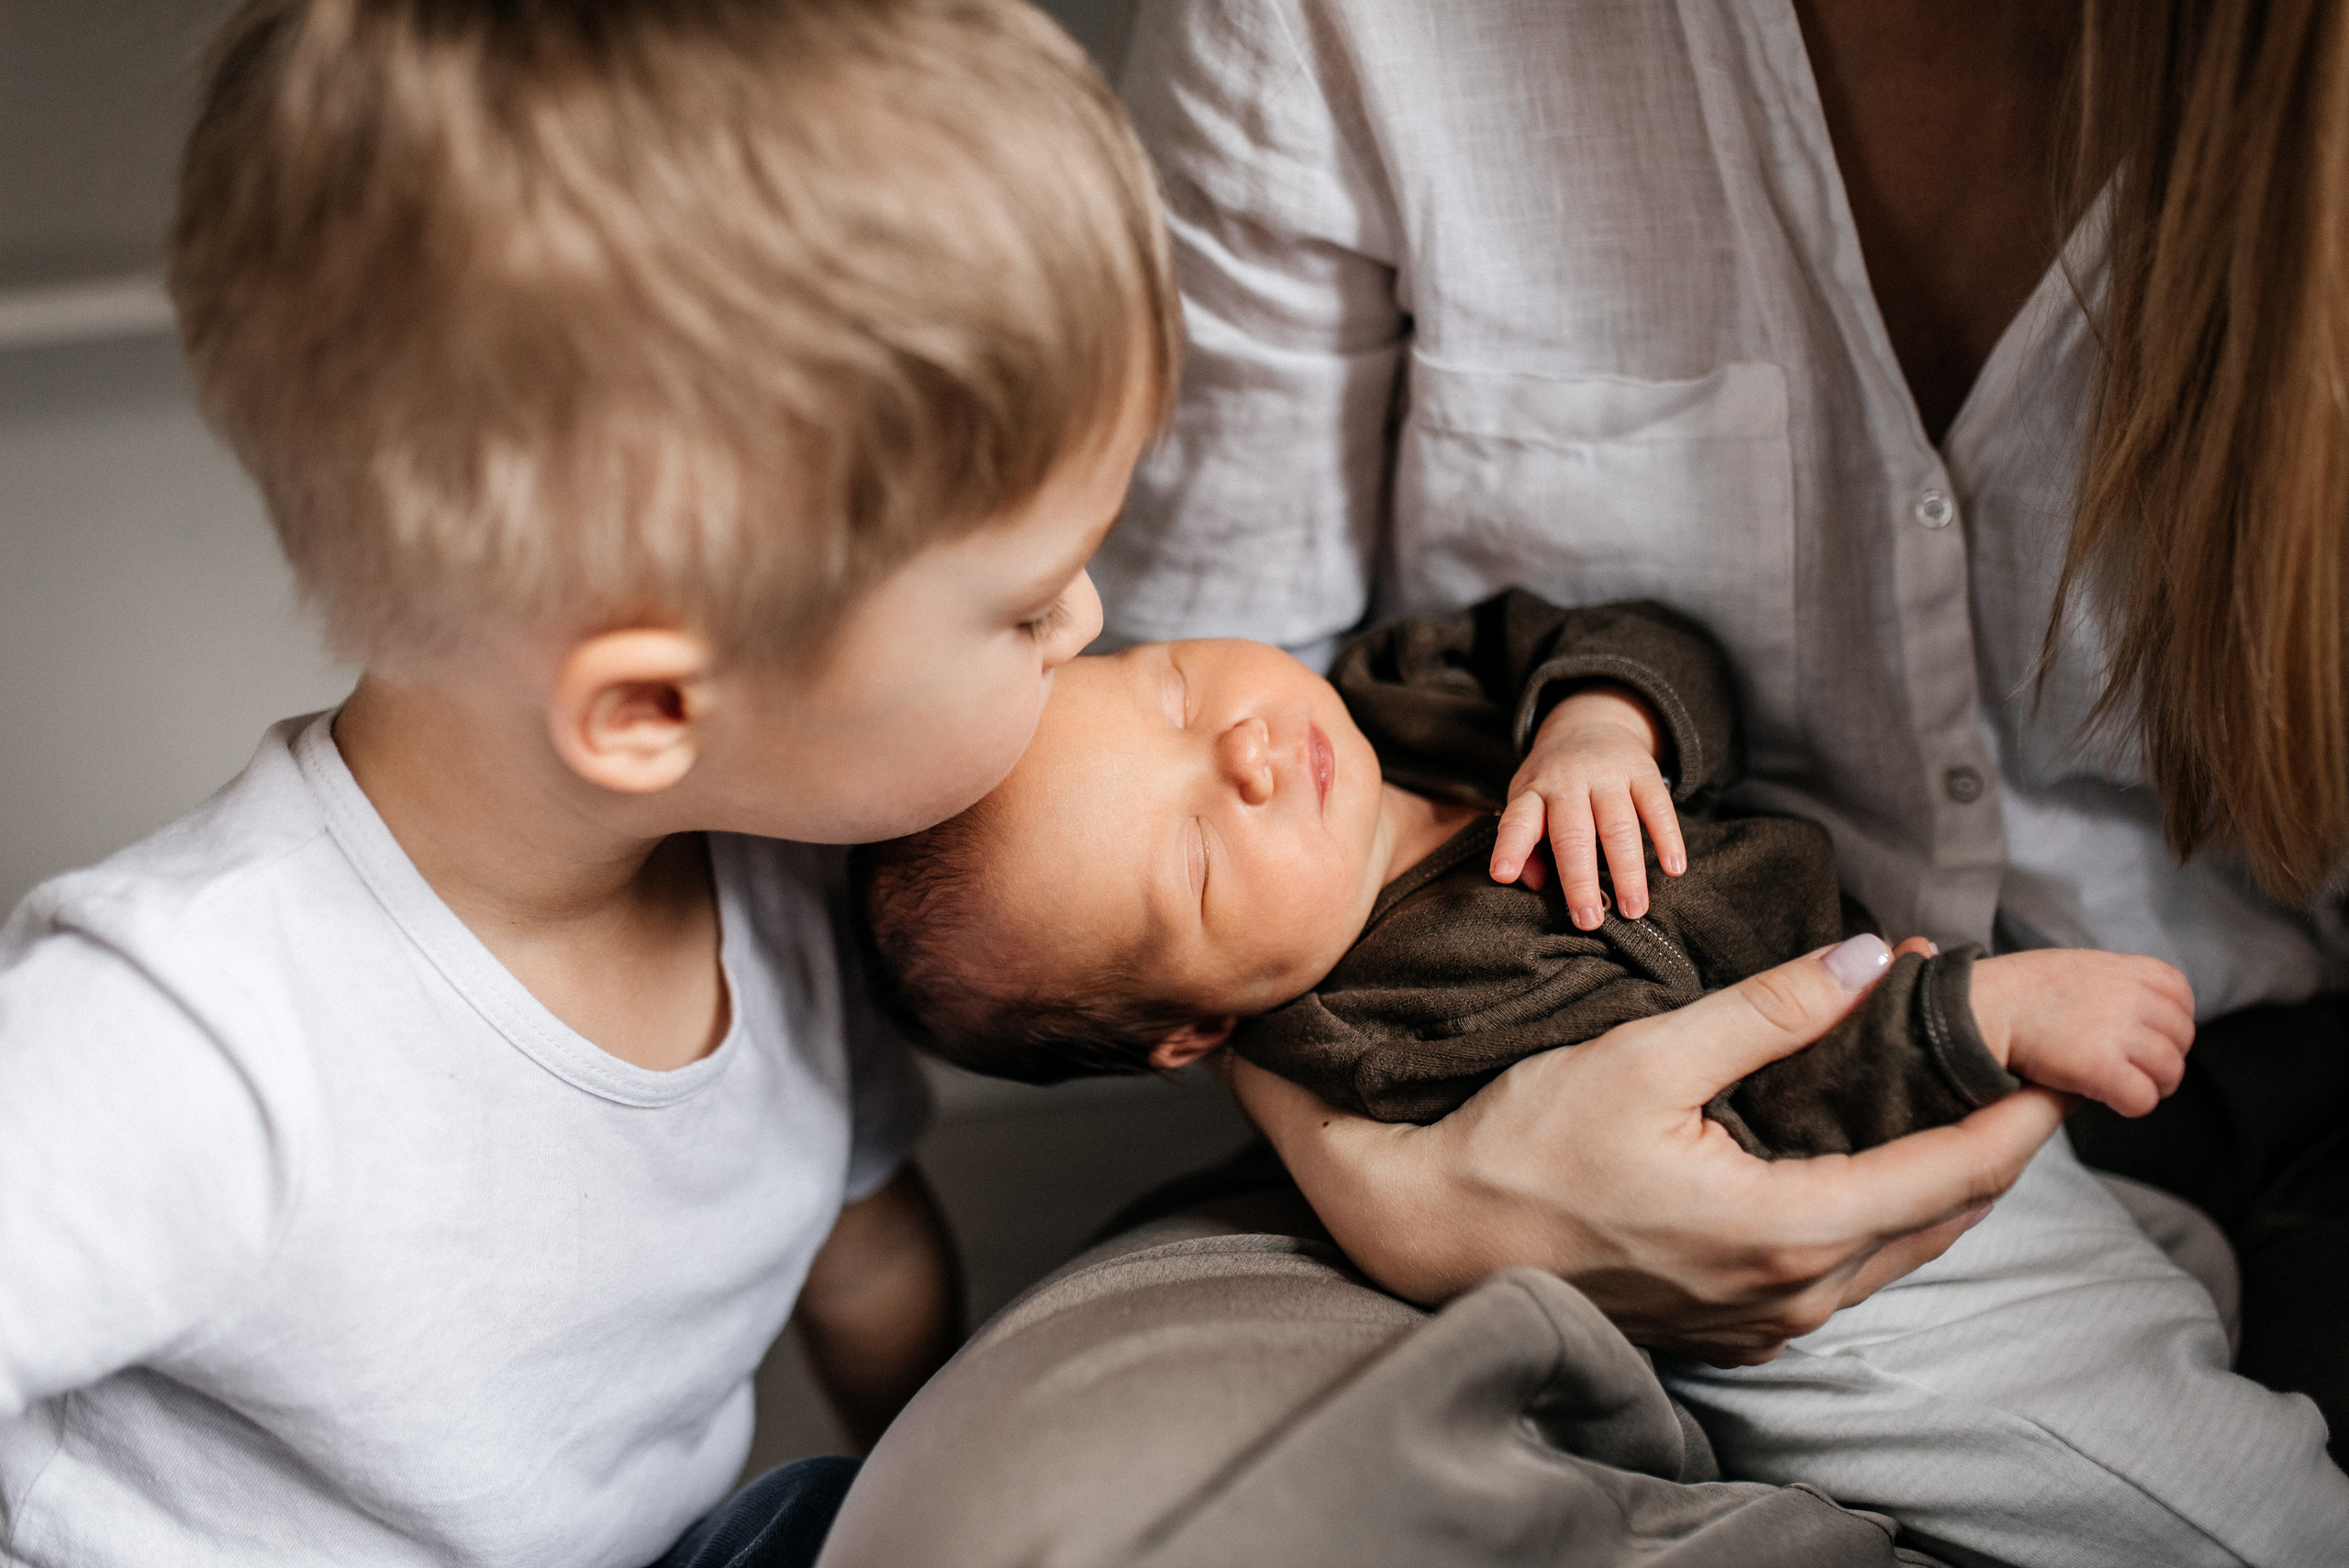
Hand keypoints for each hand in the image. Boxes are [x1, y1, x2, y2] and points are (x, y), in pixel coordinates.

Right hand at [1226, 936, 2068, 1364]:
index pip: (1948, 1179)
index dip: (2017, 1125)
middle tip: (2016, 1078)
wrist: (1433, 1232)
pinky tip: (1869, 1168)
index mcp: (1782, 1230)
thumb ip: (1768, 1011)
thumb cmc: (1525, 1139)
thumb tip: (1874, 961)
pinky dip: (1878, 1220)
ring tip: (1958, 1113)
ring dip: (1938, 1186)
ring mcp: (1759, 1325)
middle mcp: (1787, 1296)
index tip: (2061, 1075)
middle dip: (1990, 1149)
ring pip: (1894, 1257)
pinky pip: (1842, 1278)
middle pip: (1938, 1224)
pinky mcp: (1731, 1331)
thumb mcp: (1646, 1053)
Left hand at [1489, 683, 1686, 928]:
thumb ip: (1526, 844)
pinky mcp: (1643, 771)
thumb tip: (1534, 884)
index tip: (1501, 875)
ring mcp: (1607, 774)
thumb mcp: (1529, 802)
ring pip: (1618, 825)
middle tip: (1589, 920)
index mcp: (1534, 792)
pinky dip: (1668, 838)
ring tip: (1634, 910)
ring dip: (1628, 870)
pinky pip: (1658, 807)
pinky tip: (1674, 868)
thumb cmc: (1553, 781)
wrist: (1589, 721)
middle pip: (1573, 833)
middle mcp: (1568, 781)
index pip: (1517, 820)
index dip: (1509, 847)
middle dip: (1579, 879)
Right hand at [1969, 949, 2193, 1117]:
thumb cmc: (2017, 990)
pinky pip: (2142, 1098)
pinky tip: (2110, 1098)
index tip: (2154, 1035)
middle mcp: (2129, 997)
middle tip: (2138, 1067)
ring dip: (2153, 1084)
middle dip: (2166, 1056)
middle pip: (2181, 1035)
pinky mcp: (2102, 1068)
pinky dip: (2132, 1105)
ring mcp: (2117, 1032)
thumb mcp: (2076, 965)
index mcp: (2125, 969)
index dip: (2174, 1020)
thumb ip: (2114, 982)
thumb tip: (2138, 1013)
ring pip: (2169, 1070)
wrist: (1983, 1007)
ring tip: (2127, 1086)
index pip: (2181, 994)